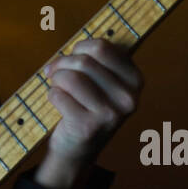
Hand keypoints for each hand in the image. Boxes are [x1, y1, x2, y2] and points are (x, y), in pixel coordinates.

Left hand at [34, 38, 142, 188]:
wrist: (79, 149)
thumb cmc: (87, 105)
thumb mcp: (101, 81)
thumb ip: (97, 58)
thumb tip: (80, 39)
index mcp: (135, 80)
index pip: (102, 47)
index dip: (80, 48)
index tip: (72, 56)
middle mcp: (128, 98)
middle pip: (85, 61)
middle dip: (63, 63)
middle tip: (54, 71)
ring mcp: (111, 115)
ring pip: (70, 77)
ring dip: (56, 79)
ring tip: (55, 85)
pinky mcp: (89, 127)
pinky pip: (58, 95)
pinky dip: (52, 95)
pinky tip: (58, 104)